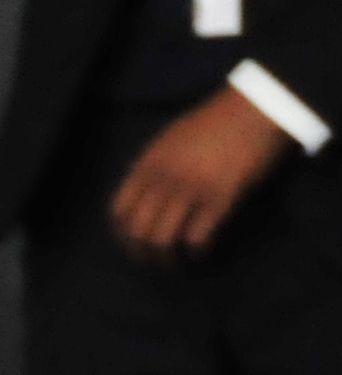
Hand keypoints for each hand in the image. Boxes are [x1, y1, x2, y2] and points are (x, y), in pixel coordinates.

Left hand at [110, 90, 295, 256]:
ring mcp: (190, 190)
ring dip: (168, 260)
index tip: (132, 247)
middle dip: (143, 255)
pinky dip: (196, 253)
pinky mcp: (221, 198)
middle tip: (156, 264)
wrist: (255, 108)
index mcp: (147, 165)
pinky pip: (197, 238)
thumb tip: (143, 196)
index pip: (119, 211)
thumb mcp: (169, 140)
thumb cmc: (214, 122)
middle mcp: (163, 180)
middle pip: (138, 232)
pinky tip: (202, 254)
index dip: (122, 236)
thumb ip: (153, 167)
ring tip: (179, 265)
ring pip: (163, 240)